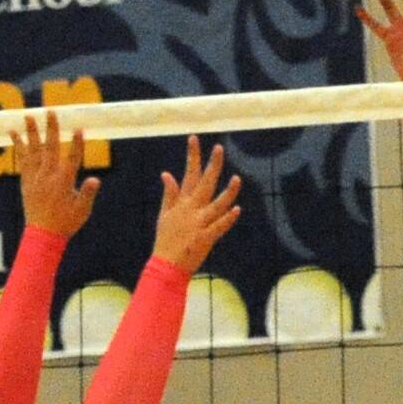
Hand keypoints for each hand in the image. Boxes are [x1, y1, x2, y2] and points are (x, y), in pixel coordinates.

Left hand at [13, 111, 99, 237]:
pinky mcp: (26, 181)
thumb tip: (95, 179)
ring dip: (31, 132)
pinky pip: (21, 159)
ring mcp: (35, 177)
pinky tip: (14, 133)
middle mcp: (47, 176)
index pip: (72, 158)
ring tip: (28, 116)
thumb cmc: (66, 223)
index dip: (77, 143)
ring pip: (33, 150)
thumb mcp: (83, 210)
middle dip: (51, 128)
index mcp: (64, 182)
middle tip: (50, 111)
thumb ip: (88, 193)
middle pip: (50, 148)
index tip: (79, 128)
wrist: (42, 234)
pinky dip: (18, 145)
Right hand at [151, 136, 241, 273]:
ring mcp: (199, 223)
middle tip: (219, 148)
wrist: (166, 265)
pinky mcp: (205, 238)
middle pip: (204, 183)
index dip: (192, 156)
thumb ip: (169, 194)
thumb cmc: (166, 239)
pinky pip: (218, 226)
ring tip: (237, 178)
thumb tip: (167, 174)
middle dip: (212, 165)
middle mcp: (191, 210)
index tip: (194, 138)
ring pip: (216, 204)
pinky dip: (227, 218)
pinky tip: (236, 209)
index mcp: (182, 203)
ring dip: (227, 192)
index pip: (189, 174)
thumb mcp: (165, 214)